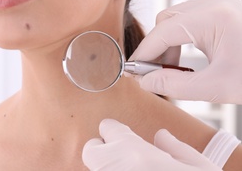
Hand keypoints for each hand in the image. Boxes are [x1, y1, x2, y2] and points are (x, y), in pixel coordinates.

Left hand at [82, 119, 220, 170]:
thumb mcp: (201, 168)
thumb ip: (177, 148)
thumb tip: (161, 136)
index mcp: (134, 154)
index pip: (107, 127)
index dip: (118, 131)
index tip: (128, 137)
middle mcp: (114, 169)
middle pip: (91, 149)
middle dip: (103, 149)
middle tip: (124, 156)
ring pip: (96, 168)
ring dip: (108, 166)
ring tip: (131, 169)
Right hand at [130, 0, 241, 103]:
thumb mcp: (216, 86)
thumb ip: (174, 85)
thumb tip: (145, 82)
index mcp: (213, 16)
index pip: (163, 32)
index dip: (144, 54)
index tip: (132, 71)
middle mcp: (213, 2)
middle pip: (165, 22)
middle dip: (156, 50)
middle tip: (154, 75)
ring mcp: (218, 1)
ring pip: (174, 20)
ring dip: (167, 45)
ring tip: (173, 71)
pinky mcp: (220, 7)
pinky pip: (187, 20)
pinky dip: (180, 40)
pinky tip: (185, 60)